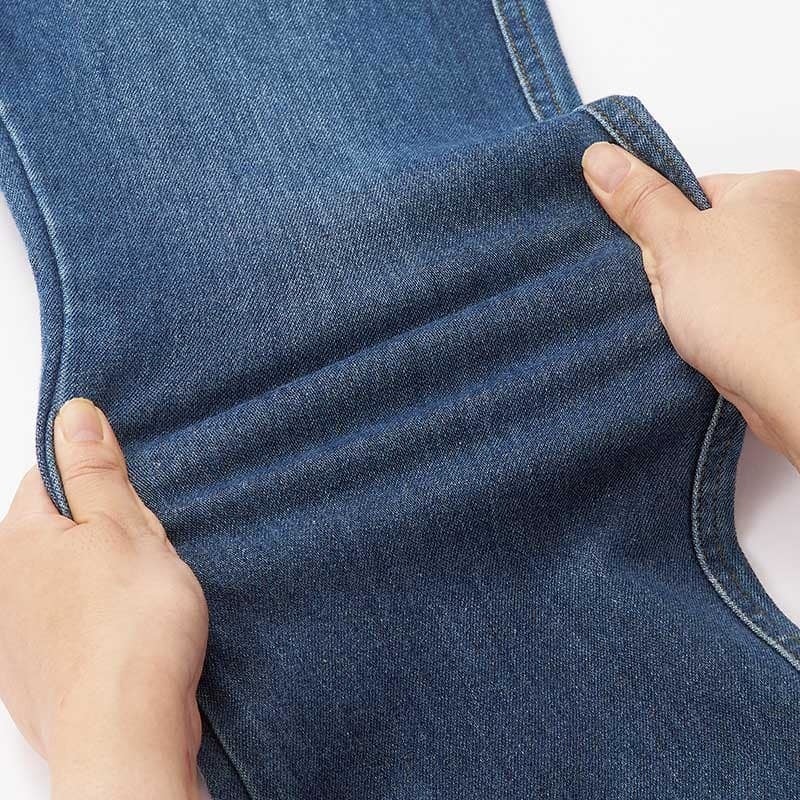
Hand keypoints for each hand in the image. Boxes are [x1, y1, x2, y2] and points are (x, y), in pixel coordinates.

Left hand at [0, 398, 207, 799]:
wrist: (126, 734)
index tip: (134, 494)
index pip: (50, 478)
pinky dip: (102, 621)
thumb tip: (72, 416)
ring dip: (106, 577)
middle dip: (105, 530)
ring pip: (70, 580)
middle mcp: (4, 588)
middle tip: (148, 546)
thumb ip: (95, 470)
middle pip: (60, 531)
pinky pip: (74, 625)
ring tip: (148, 592)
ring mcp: (18, 638)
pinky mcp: (42, 675)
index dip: (98, 477)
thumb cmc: (129, 629)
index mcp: (18, 540)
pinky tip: (133, 632)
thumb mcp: (123, 526)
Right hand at [582, 143, 799, 466]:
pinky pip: (725, 314)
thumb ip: (638, 200)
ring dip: (687, 300)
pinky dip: (706, 327)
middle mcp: (787, 229)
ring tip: (680, 319)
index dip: (659, 223)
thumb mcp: (676, 242)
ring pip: (711, 280)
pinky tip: (697, 341)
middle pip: (702, 237)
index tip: (644, 249)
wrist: (789, 387)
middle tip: (661, 288)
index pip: (694, 192)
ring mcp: (784, 278)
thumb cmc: (752, 309)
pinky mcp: (777, 322)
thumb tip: (600, 157)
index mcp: (771, 192)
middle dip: (671, 265)